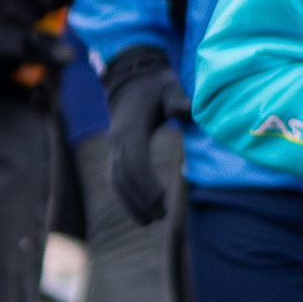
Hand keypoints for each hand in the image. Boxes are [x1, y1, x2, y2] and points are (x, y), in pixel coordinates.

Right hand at [102, 47, 189, 224]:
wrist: (129, 80)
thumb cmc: (155, 86)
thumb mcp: (169, 88)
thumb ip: (179, 100)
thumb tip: (188, 111)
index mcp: (131, 128)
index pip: (135, 160)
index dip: (146, 182)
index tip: (161, 200)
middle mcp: (117, 140)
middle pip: (123, 175)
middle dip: (140, 198)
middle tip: (160, 217)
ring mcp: (113, 147)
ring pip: (116, 180)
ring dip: (131, 202)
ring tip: (150, 221)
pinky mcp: (115, 152)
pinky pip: (115, 178)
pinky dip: (124, 197)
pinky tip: (138, 213)